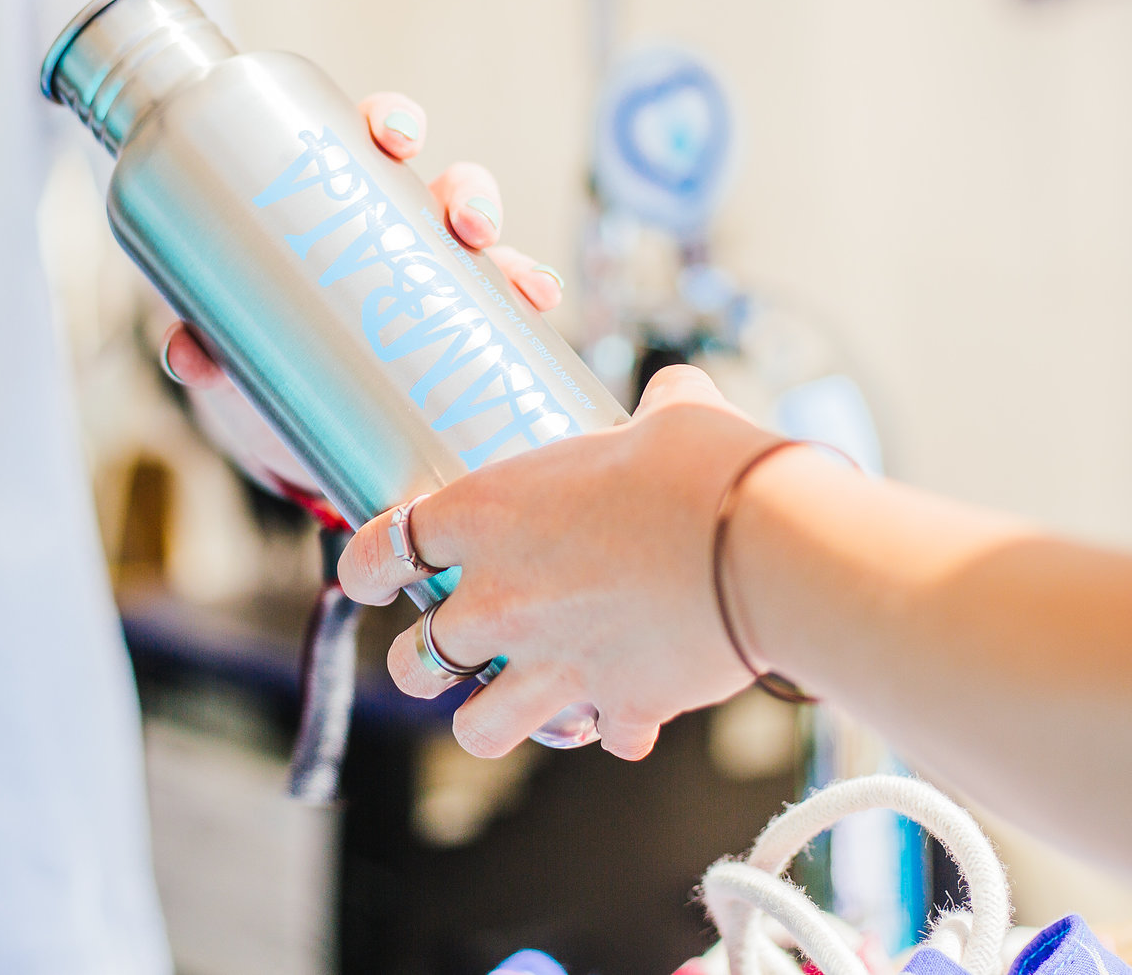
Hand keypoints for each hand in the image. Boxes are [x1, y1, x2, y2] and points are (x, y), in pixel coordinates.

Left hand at [161, 92, 564, 387]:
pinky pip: (502, 313)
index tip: (397, 136)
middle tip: (465, 222)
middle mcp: (393, 232)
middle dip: (468, 192)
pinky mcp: (455, 338)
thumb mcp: (227, 345)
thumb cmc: (251, 354)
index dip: (393, 122)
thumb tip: (187, 356)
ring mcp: (430, 283)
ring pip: (482, 250)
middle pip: (442, 186)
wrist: (279, 430)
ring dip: (509, 253)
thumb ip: (203, 345)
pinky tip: (540, 309)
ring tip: (519, 280)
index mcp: (336, 201)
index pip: (369, 138)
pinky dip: (527, 303)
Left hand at [336, 365, 761, 760]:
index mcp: (484, 518)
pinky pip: (599, 736)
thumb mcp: (667, 415)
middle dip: (423, 661)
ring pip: (477, 729)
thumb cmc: (703, 466)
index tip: (372, 574)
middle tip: (453, 647)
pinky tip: (633, 706)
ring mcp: (551, 665)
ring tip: (519, 699)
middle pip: (412, 662)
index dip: (366, 566)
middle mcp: (499, 602)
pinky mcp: (616, 707)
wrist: (764, 547)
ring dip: (492, 716)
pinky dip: (611, 725)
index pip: (378, 552)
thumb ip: (654, 407)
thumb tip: (675, 394)